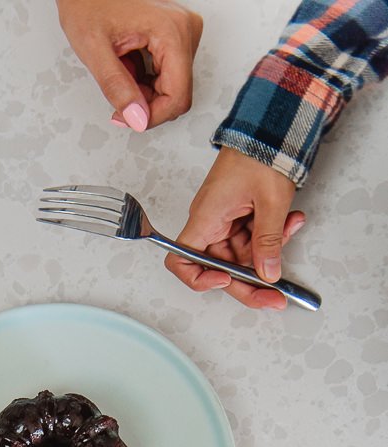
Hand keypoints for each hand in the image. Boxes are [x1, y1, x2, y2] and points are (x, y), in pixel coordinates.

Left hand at [57, 0, 202, 130]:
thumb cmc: (88, 4)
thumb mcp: (94, 49)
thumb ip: (116, 87)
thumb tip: (137, 118)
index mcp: (171, 30)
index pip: (178, 97)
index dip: (152, 117)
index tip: (128, 118)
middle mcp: (184, 29)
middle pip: (177, 93)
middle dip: (146, 104)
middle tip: (118, 93)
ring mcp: (183, 31)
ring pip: (173, 86)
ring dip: (145, 92)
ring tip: (122, 70)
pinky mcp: (176, 35)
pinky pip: (169, 74)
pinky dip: (146, 81)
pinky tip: (129, 65)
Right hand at [165, 147, 304, 308]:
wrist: (274, 122)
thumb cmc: (261, 150)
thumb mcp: (270, 202)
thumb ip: (268, 242)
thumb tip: (267, 274)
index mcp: (205, 218)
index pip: (182, 261)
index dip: (199, 280)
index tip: (225, 282)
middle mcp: (210, 222)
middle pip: (221, 267)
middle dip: (250, 282)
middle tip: (275, 297)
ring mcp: (225, 220)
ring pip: (242, 255)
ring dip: (269, 250)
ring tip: (291, 228)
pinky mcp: (239, 215)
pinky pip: (252, 239)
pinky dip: (272, 235)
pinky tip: (290, 222)